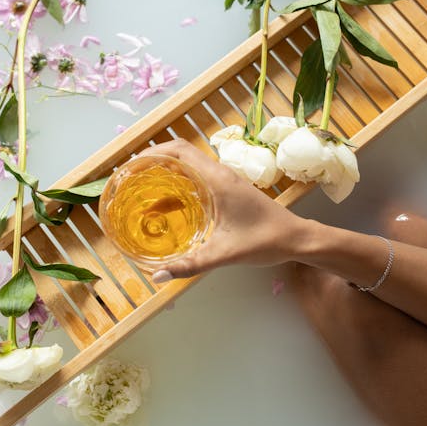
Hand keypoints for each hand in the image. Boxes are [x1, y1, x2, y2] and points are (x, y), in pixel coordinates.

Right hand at [137, 139, 308, 280]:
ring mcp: (225, 180)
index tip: (130, 165)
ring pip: (188, 165)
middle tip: (129, 177)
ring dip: (165, 171)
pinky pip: (197, 177)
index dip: (152, 152)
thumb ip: (190, 265)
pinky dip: (178, 183)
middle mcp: (220, 173)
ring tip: (141, 188)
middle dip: (152, 160)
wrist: (297, 238)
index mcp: (218, 178)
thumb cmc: (266, 241)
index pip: (179, 150)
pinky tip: (166, 206)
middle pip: (179, 153)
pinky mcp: (229, 189)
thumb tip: (156, 275)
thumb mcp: (224, 254)